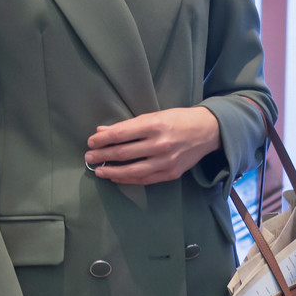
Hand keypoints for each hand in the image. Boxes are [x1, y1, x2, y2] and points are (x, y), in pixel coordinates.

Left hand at [86, 107, 220, 185]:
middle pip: (123, 153)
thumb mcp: (152, 116)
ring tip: (99, 171)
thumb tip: (101, 131)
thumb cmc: (177, 119)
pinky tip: (116, 177)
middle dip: (102, 155)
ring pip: (132, 170)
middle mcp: (159, 144)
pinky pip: (144, 179)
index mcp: (154, 125)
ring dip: (111, 172)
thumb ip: (127, 125)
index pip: (120, 134)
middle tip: (89, 157)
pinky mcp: (171, 173)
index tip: (90, 141)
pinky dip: (127, 179)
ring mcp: (165, 161)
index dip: (102, 140)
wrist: (207, 131)